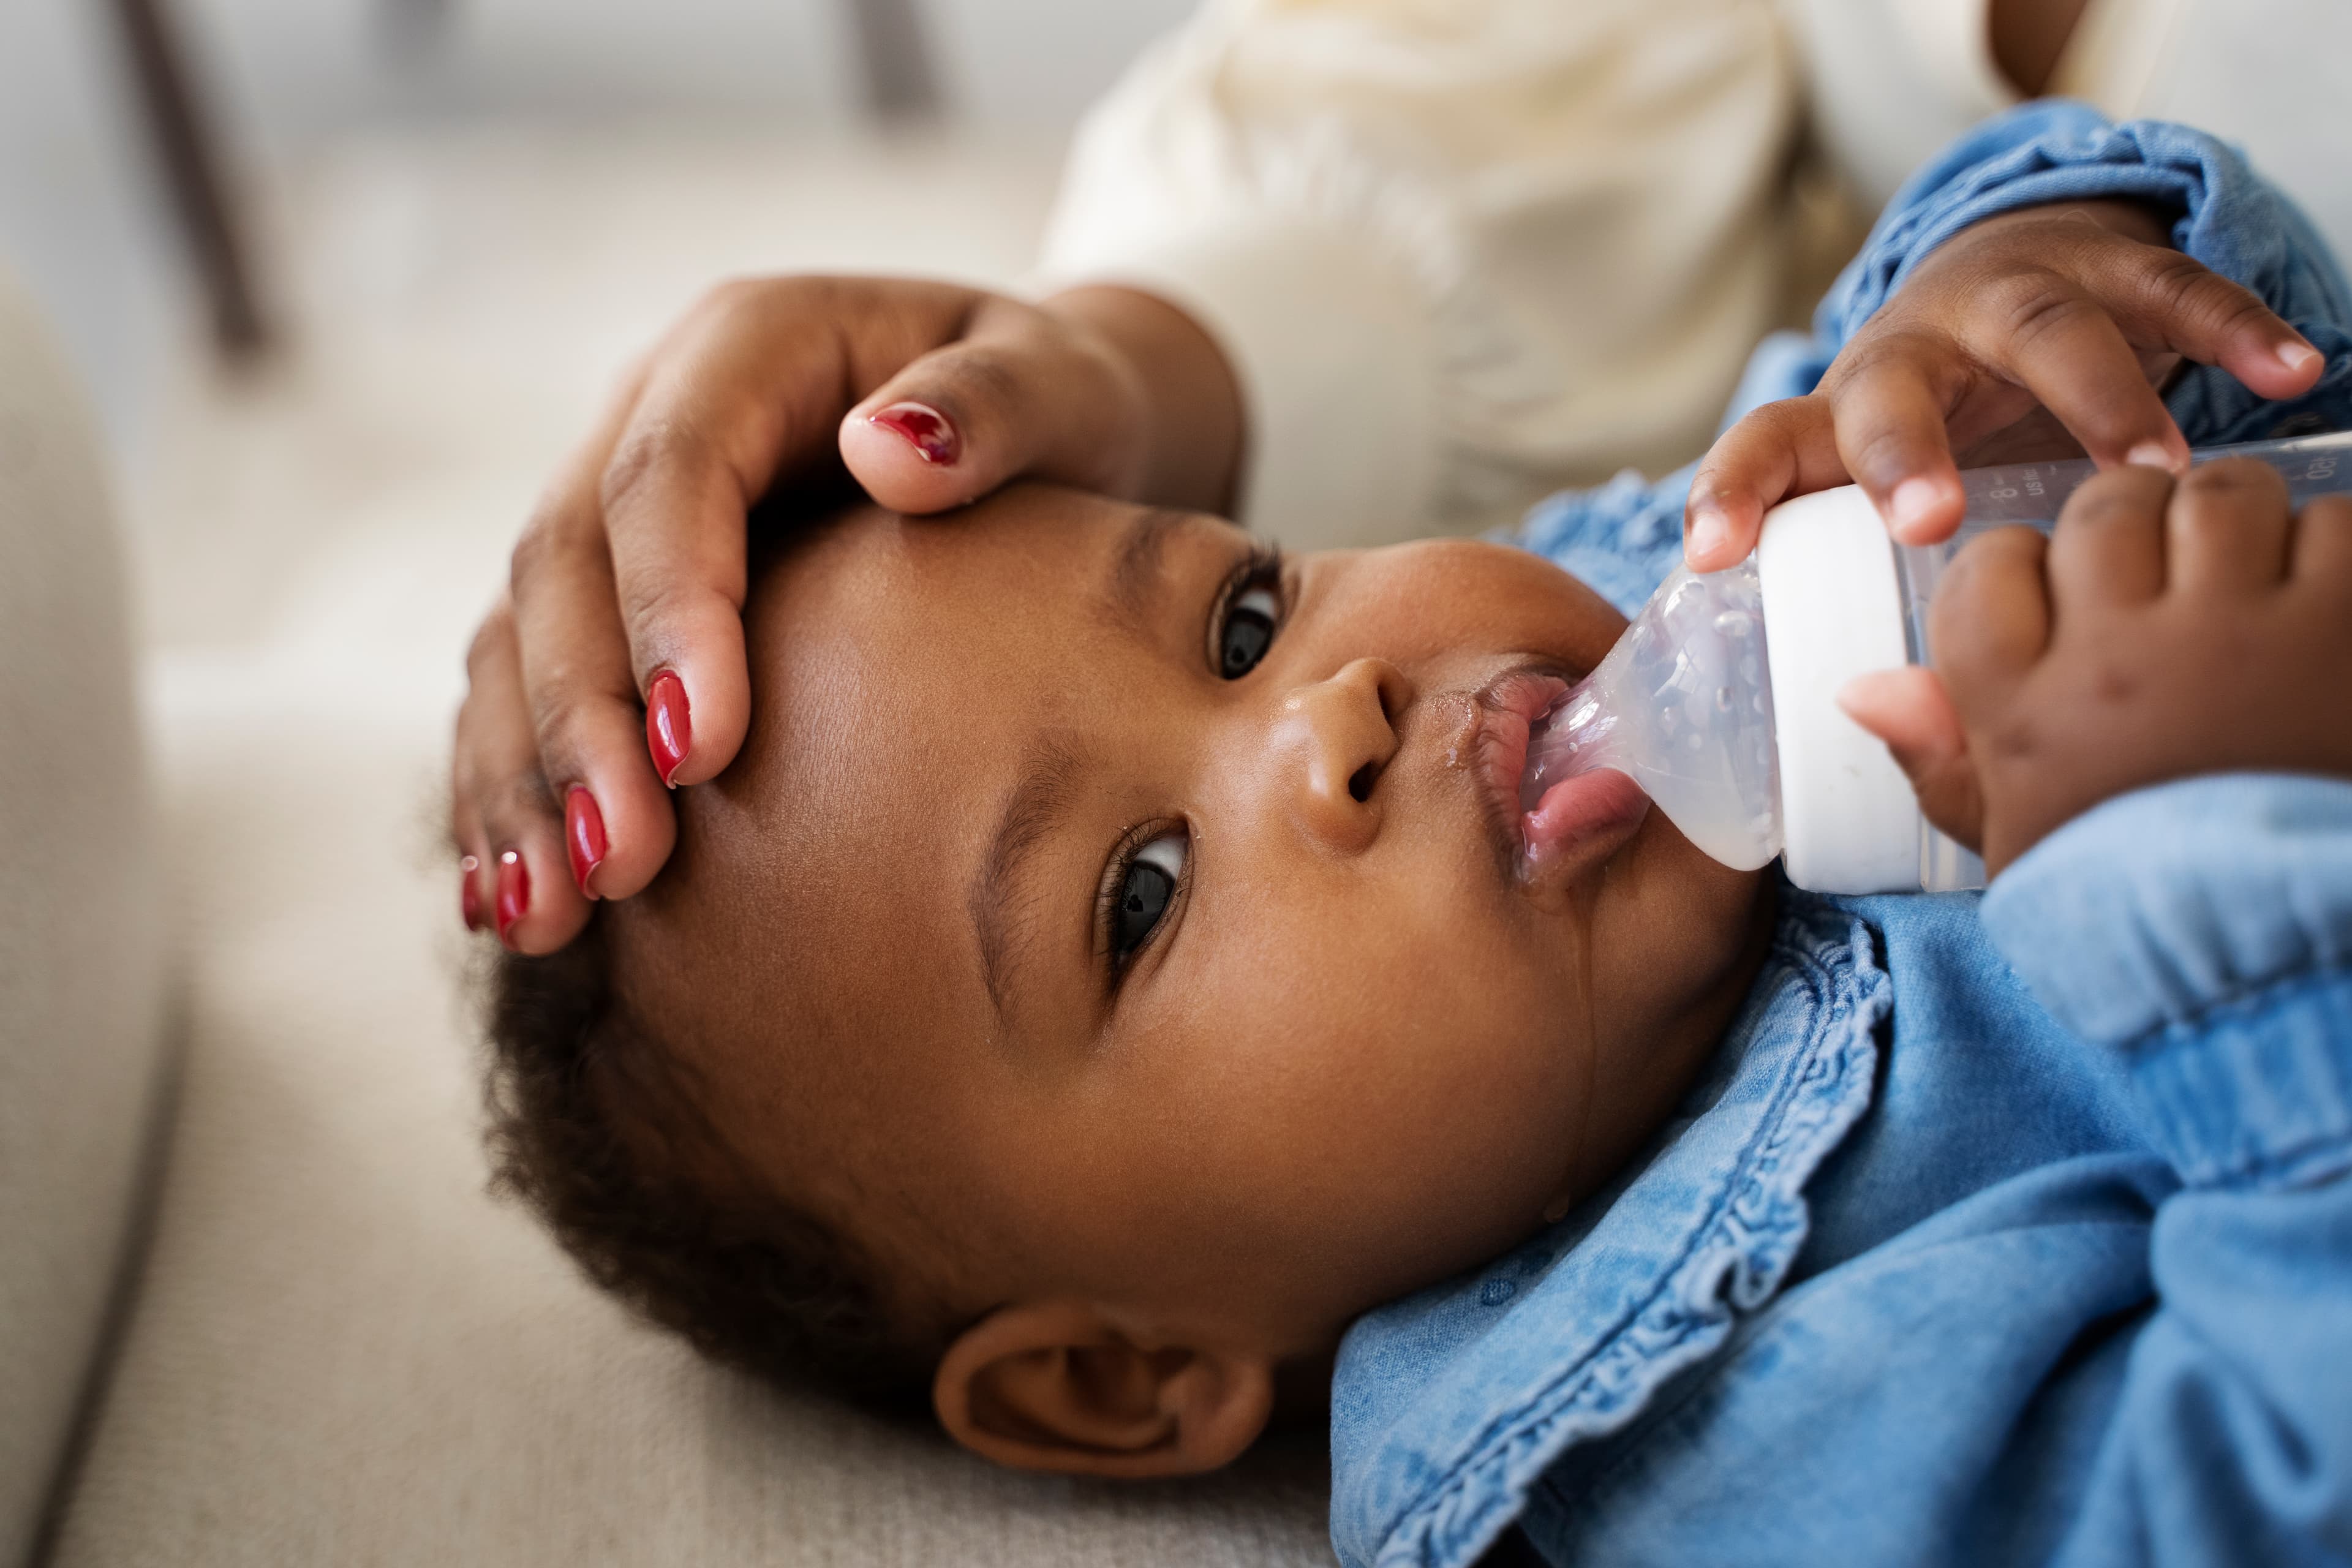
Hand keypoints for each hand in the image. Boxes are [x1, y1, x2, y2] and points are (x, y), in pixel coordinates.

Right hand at [453, 276, 1239, 950]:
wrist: (1048, 434)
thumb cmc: (1064, 407)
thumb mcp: (1062, 384)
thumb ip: (997, 405)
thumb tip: (894, 450)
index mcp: (750, 347)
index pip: (670, 474)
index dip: (669, 609)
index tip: (701, 749)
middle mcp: (652, 416)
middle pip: (568, 562)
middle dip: (582, 722)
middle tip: (619, 863)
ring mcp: (617, 508)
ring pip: (522, 636)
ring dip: (523, 778)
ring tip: (544, 915)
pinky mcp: (613, 596)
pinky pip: (530, 687)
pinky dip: (515, 790)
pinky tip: (520, 900)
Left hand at [1684, 199, 2324, 571]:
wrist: (2016, 269)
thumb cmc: (1945, 428)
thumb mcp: (1897, 493)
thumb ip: (1871, 586)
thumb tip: (1865, 721)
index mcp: (1846, 412)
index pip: (1768, 445)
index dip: (1733, 492)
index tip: (1710, 551)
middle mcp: (1913, 346)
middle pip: (1890, 388)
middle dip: (1904, 451)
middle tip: (1928, 521)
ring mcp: (2011, 296)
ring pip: (2043, 333)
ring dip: (2102, 402)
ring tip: (2156, 480)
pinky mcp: (2111, 266)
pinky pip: (2173, 292)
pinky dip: (2232, 331)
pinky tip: (2290, 372)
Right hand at [1838, 459, 2351, 877]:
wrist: (2280, 951)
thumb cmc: (2144, 898)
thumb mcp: (2023, 844)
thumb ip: (1941, 764)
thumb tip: (1861, 689)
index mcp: (2025, 711)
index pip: (1988, 569)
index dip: (2023, 564)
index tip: (2059, 597)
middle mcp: (2115, 660)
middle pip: (2102, 512)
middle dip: (2134, 524)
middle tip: (2167, 572)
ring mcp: (2232, 633)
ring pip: (2213, 492)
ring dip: (2232, 516)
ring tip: (2249, 568)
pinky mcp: (2340, 619)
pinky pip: (2330, 519)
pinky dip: (2330, 542)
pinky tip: (2322, 598)